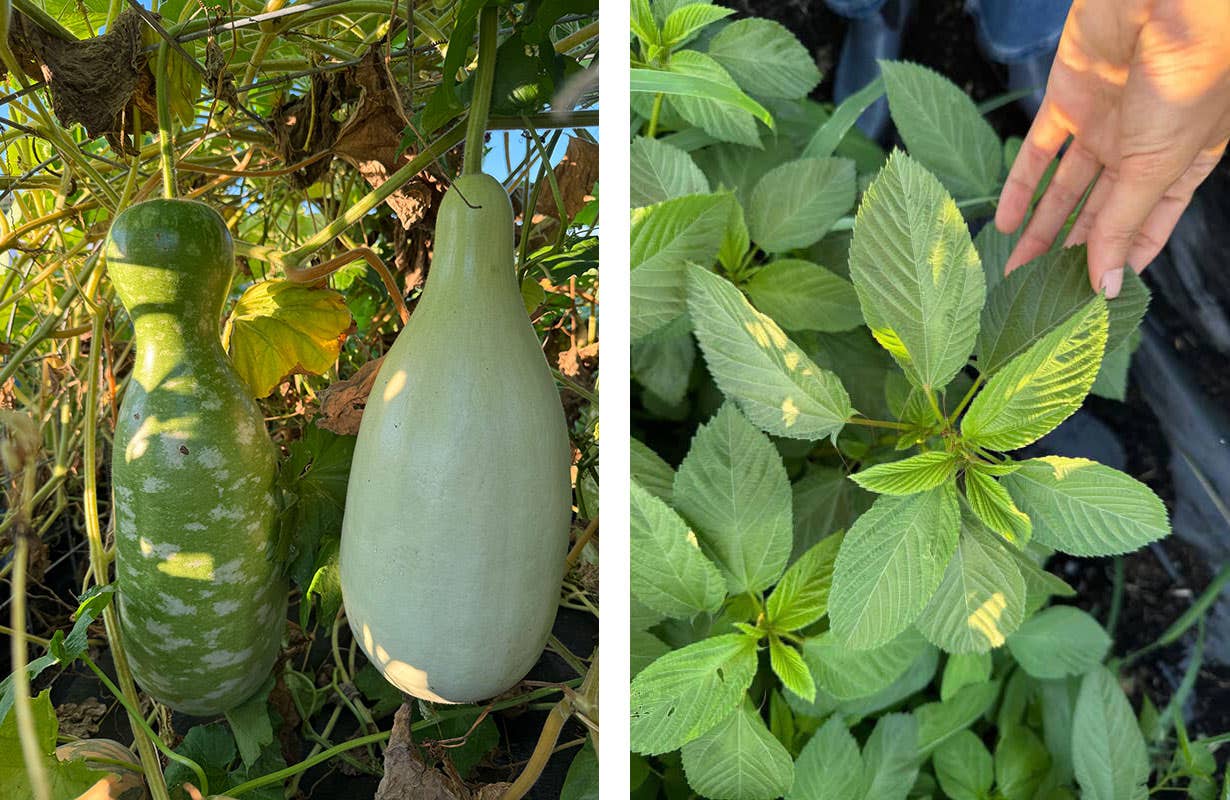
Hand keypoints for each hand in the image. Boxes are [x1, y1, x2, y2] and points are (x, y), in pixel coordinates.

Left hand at [994, 0, 1229, 296]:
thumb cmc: (1187, 76)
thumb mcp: (1156, 162)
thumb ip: (1123, 223)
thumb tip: (1105, 286)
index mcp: (1183, 162)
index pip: (1149, 226)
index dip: (1123, 261)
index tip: (1094, 301)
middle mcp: (1142, 145)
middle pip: (1100, 212)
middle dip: (1073, 254)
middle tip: (1041, 298)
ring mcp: (1104, 122)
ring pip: (1065, 188)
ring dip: (1041, 230)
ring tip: (1014, 274)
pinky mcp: (1068, 98)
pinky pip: (1038, 151)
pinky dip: (1020, 186)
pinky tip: (1004, 223)